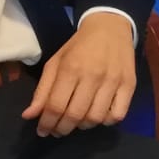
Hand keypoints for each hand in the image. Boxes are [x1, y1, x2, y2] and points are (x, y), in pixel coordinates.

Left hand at [22, 12, 136, 137]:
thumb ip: (42, 90)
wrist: (110, 27)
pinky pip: (117, 115)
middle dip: (62, 129)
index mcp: (70, 68)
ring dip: (83, 125)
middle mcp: (92, 76)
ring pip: (96, 118)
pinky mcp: (129, 85)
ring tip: (77, 121)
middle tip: (58, 130)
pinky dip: (106, 121)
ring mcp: (113, 81)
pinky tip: (98, 114)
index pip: (55, 106)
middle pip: (75, 115)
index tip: (43, 131)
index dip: (47, 123)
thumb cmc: (79, 46)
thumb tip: (29, 116)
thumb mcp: (56, 62)